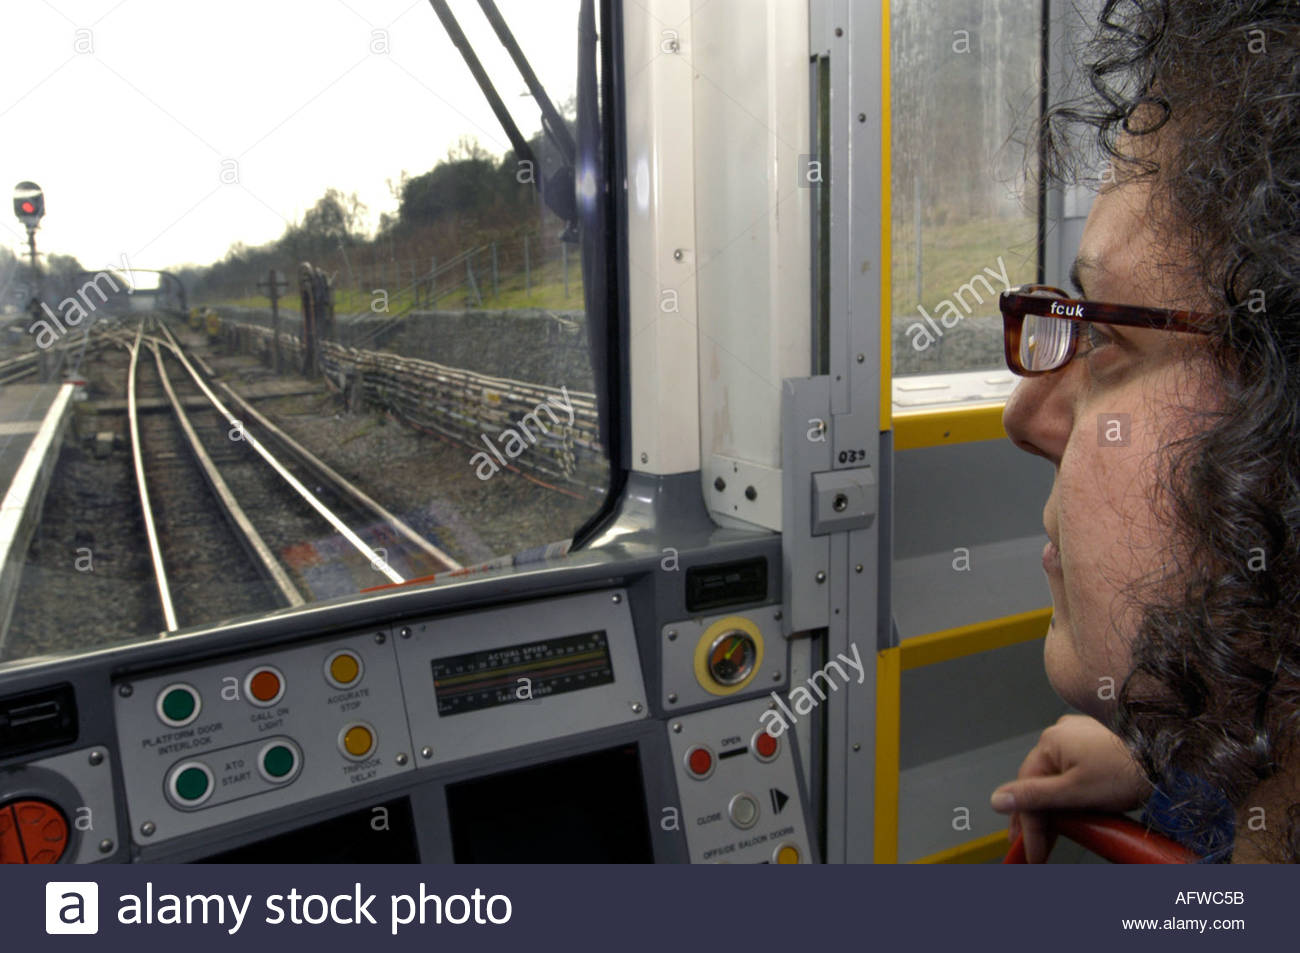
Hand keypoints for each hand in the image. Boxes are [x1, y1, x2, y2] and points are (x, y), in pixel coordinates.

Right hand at [991, 714, 1151, 862]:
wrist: (1166, 761)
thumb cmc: (1124, 774)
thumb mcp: (1074, 793)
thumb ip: (1034, 797)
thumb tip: (997, 799)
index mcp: (1049, 742)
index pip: (1027, 789)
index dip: (1028, 825)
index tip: (1032, 852)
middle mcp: (1060, 733)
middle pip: (1040, 782)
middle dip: (1038, 817)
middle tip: (1037, 847)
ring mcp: (1079, 735)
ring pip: (1056, 776)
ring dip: (1054, 805)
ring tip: (1056, 832)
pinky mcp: (1095, 742)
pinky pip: (1072, 769)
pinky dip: (1069, 789)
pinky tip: (1074, 807)